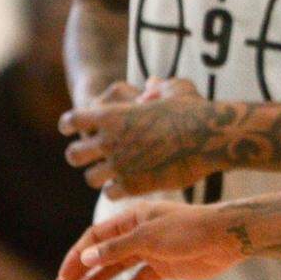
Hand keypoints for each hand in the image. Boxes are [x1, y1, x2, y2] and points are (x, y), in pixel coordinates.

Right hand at [56, 201, 241, 279]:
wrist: (225, 239)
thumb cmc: (187, 229)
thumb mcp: (148, 237)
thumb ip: (117, 248)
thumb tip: (87, 256)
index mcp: (134, 217)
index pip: (97, 236)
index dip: (78, 254)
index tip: (65, 275)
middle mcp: (140, 233)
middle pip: (104, 252)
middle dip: (82, 269)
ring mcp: (152, 251)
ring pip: (117, 267)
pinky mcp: (164, 267)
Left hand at [60, 78, 214, 197]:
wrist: (209, 137)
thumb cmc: (195, 110)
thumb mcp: (175, 89)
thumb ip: (158, 88)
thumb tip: (150, 86)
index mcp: (112, 115)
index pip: (72, 120)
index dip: (72, 124)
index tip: (76, 128)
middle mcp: (109, 141)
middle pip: (73, 155)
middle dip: (81, 154)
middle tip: (93, 155)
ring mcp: (119, 165)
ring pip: (90, 178)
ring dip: (99, 175)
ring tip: (113, 172)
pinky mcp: (133, 186)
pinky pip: (110, 193)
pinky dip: (117, 189)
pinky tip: (130, 182)